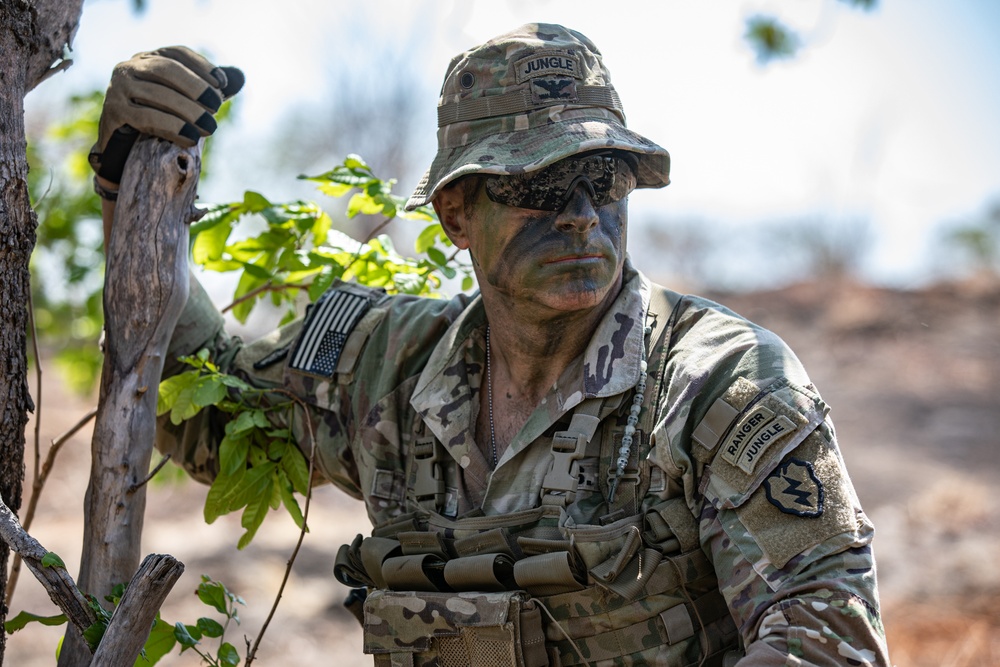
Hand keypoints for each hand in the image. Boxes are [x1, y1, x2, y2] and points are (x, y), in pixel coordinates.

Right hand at [90, 46, 244, 186]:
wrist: (122, 147)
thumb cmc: (159, 118)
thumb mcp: (183, 101)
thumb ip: (208, 88)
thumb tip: (240, 77)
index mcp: (148, 59)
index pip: (176, 53)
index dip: (201, 65)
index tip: (223, 84)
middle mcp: (130, 67)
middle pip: (166, 69)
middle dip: (195, 87)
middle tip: (217, 107)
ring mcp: (118, 88)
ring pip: (157, 94)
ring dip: (188, 111)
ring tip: (210, 128)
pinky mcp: (114, 112)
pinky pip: (146, 117)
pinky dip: (172, 127)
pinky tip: (191, 139)